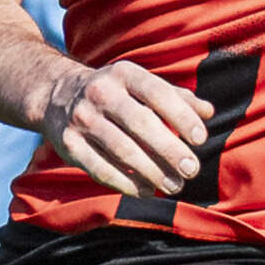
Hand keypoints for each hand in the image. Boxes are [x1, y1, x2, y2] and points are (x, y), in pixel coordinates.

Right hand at [40, 59, 211, 198]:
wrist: (56, 95)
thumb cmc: (115, 92)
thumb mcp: (141, 85)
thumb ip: (177, 97)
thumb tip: (208, 112)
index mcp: (123, 73)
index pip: (157, 93)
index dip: (181, 116)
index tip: (201, 139)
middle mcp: (100, 93)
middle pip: (140, 124)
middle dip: (169, 149)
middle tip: (192, 170)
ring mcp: (81, 119)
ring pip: (121, 150)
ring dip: (152, 172)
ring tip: (175, 185)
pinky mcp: (69, 145)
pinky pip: (100, 169)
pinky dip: (126, 183)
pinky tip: (147, 190)